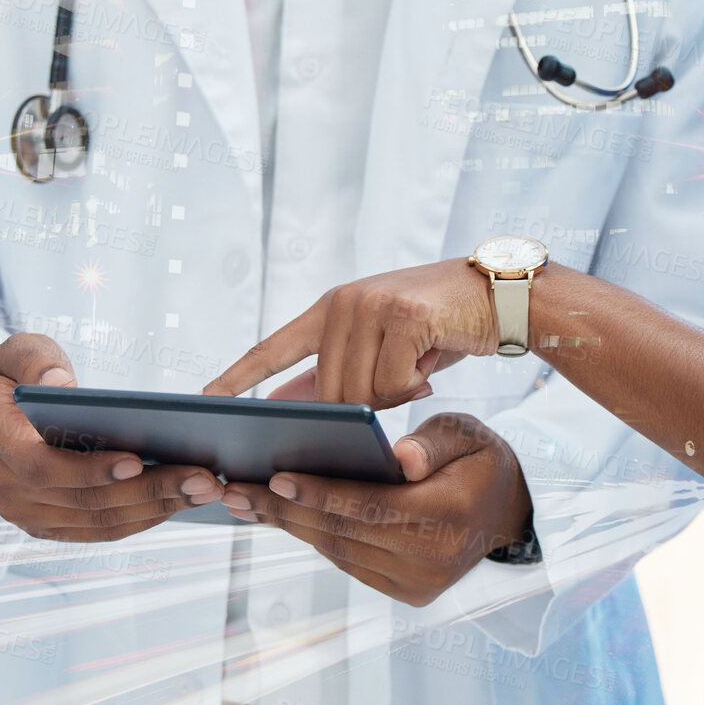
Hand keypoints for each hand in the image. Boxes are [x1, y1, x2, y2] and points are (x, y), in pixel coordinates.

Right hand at [0, 334, 215, 541]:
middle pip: (87, 502)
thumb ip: (33, 361)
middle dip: (149, 491)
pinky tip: (183, 500)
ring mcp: (33, 517)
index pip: (45, 469)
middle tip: (203, 478)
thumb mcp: (14, 354)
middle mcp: (12, 494)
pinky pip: (104, 529)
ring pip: (102, 522)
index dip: (91, 470)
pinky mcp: (55, 527)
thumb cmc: (14, 380)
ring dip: (158, 509)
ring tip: (205, 490)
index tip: (137, 460)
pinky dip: (145, 517)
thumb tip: (60, 383)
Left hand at [203, 259, 497, 407]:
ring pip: (359, 393)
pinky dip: (414, 385)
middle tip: (402, 383)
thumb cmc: (436, 327)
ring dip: (394, 395)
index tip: (203, 400)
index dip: (237, 376)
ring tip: (418, 367)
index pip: (272, 348)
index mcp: (329, 309)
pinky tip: (432, 361)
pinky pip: (392, 382)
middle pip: (328, 393)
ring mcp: (371, 305)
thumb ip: (333, 374)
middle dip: (363, 408)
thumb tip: (282, 407)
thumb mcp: (378, 347)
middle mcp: (343, 303)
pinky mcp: (403, 315)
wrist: (500, 296)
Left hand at [217, 413, 532, 606]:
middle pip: (345, 533)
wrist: (505, 514)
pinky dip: (312, 537)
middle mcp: (435, 558)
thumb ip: (432, 443)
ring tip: (244, 502)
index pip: (372, 506)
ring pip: (339, 551)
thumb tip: (398, 458)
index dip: (321, 493)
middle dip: (285, 511)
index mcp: (450, 514)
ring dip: (289, 527)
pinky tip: (279, 517)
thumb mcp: (467, 434)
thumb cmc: (478, 461)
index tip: (275, 478)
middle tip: (235, 491)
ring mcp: (419, 583)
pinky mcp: (406, 593)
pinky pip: (348, 562)